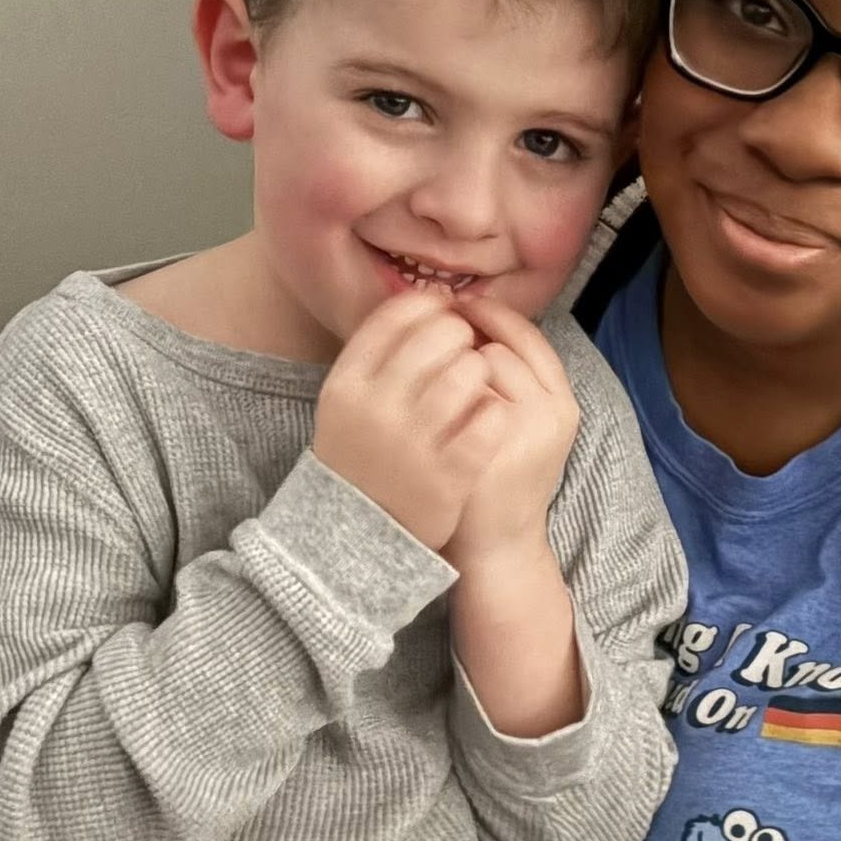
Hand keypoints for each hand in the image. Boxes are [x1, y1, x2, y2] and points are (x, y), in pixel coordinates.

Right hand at [313, 290, 506, 549]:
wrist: (353, 541)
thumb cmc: (358, 459)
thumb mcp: (345, 404)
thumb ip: (376, 355)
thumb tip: (432, 300)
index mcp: (346, 384)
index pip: (396, 316)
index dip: (429, 306)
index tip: (443, 312)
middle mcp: (375, 408)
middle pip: (438, 336)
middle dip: (461, 335)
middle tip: (466, 349)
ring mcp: (412, 444)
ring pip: (469, 372)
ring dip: (482, 371)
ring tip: (477, 385)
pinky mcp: (448, 476)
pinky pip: (490, 420)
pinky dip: (494, 413)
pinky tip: (487, 419)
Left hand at [442, 297, 579, 573]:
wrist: (498, 544)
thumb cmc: (503, 476)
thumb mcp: (530, 424)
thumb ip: (515, 376)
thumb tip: (470, 311)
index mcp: (563, 403)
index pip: (528, 336)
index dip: (491, 317)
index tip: (458, 308)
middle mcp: (549, 415)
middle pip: (498, 349)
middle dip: (464, 347)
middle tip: (438, 354)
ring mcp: (517, 436)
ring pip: (472, 375)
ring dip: (446, 375)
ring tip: (434, 395)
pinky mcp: (483, 456)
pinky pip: (450, 406)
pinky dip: (433, 406)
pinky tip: (426, 418)